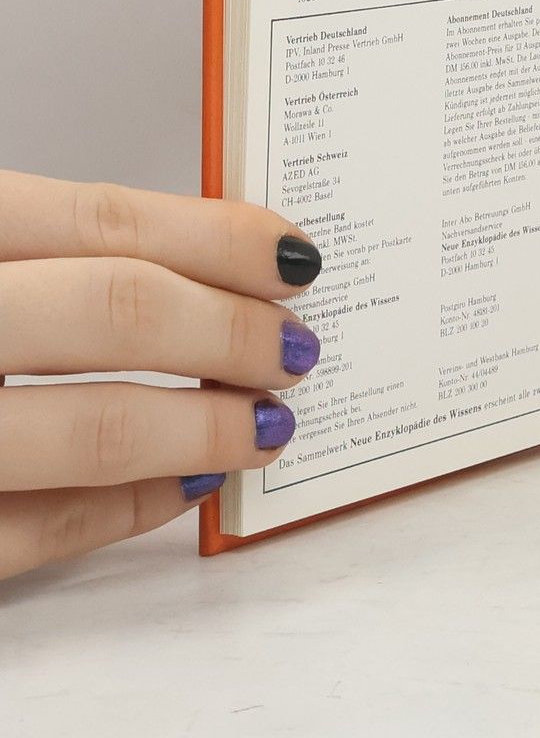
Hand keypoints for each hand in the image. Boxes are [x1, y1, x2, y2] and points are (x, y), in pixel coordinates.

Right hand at [0, 170, 323, 580]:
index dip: (220, 241)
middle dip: (230, 332)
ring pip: (83, 433)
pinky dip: (123, 511)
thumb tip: (205, 255)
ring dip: (198, 428)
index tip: (293, 258)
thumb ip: (44, 248)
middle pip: (114, 314)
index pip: (106, 222)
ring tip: (262, 423)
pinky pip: (27, 535)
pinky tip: (181, 488)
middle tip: (295, 346)